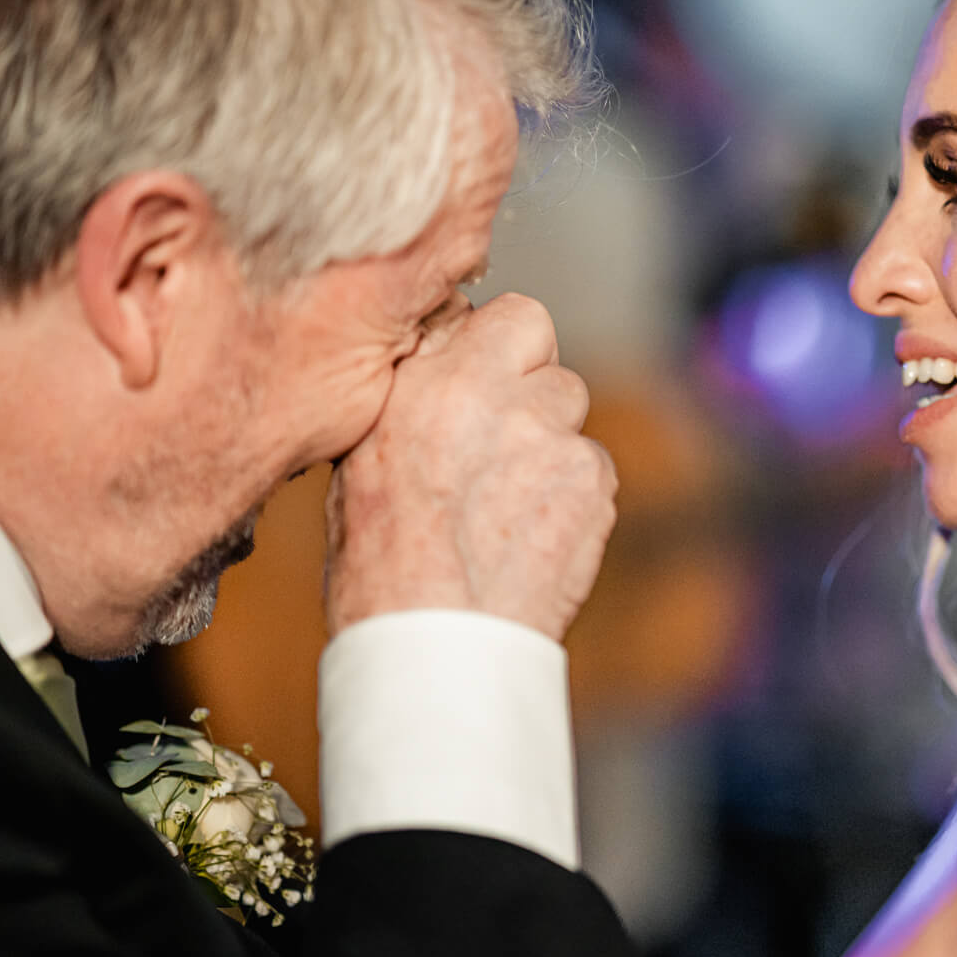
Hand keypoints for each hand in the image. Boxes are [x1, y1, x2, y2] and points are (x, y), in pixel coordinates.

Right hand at [325, 293, 616, 641]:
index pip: (513, 314)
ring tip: (507, 507)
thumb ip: (414, 392)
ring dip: (550, 448)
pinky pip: (593, 470)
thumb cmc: (381, 563)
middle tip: (499, 449)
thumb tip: (440, 360)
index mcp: (434, 381)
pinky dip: (572, 497)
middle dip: (532, 395)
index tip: (487, 381)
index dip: (504, 349)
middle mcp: (502, 398)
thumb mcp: (362, 456)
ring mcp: (556, 440)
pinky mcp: (593, 485)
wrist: (434, 641)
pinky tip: (531, 537)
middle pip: (551, 364)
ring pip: (573, 417)